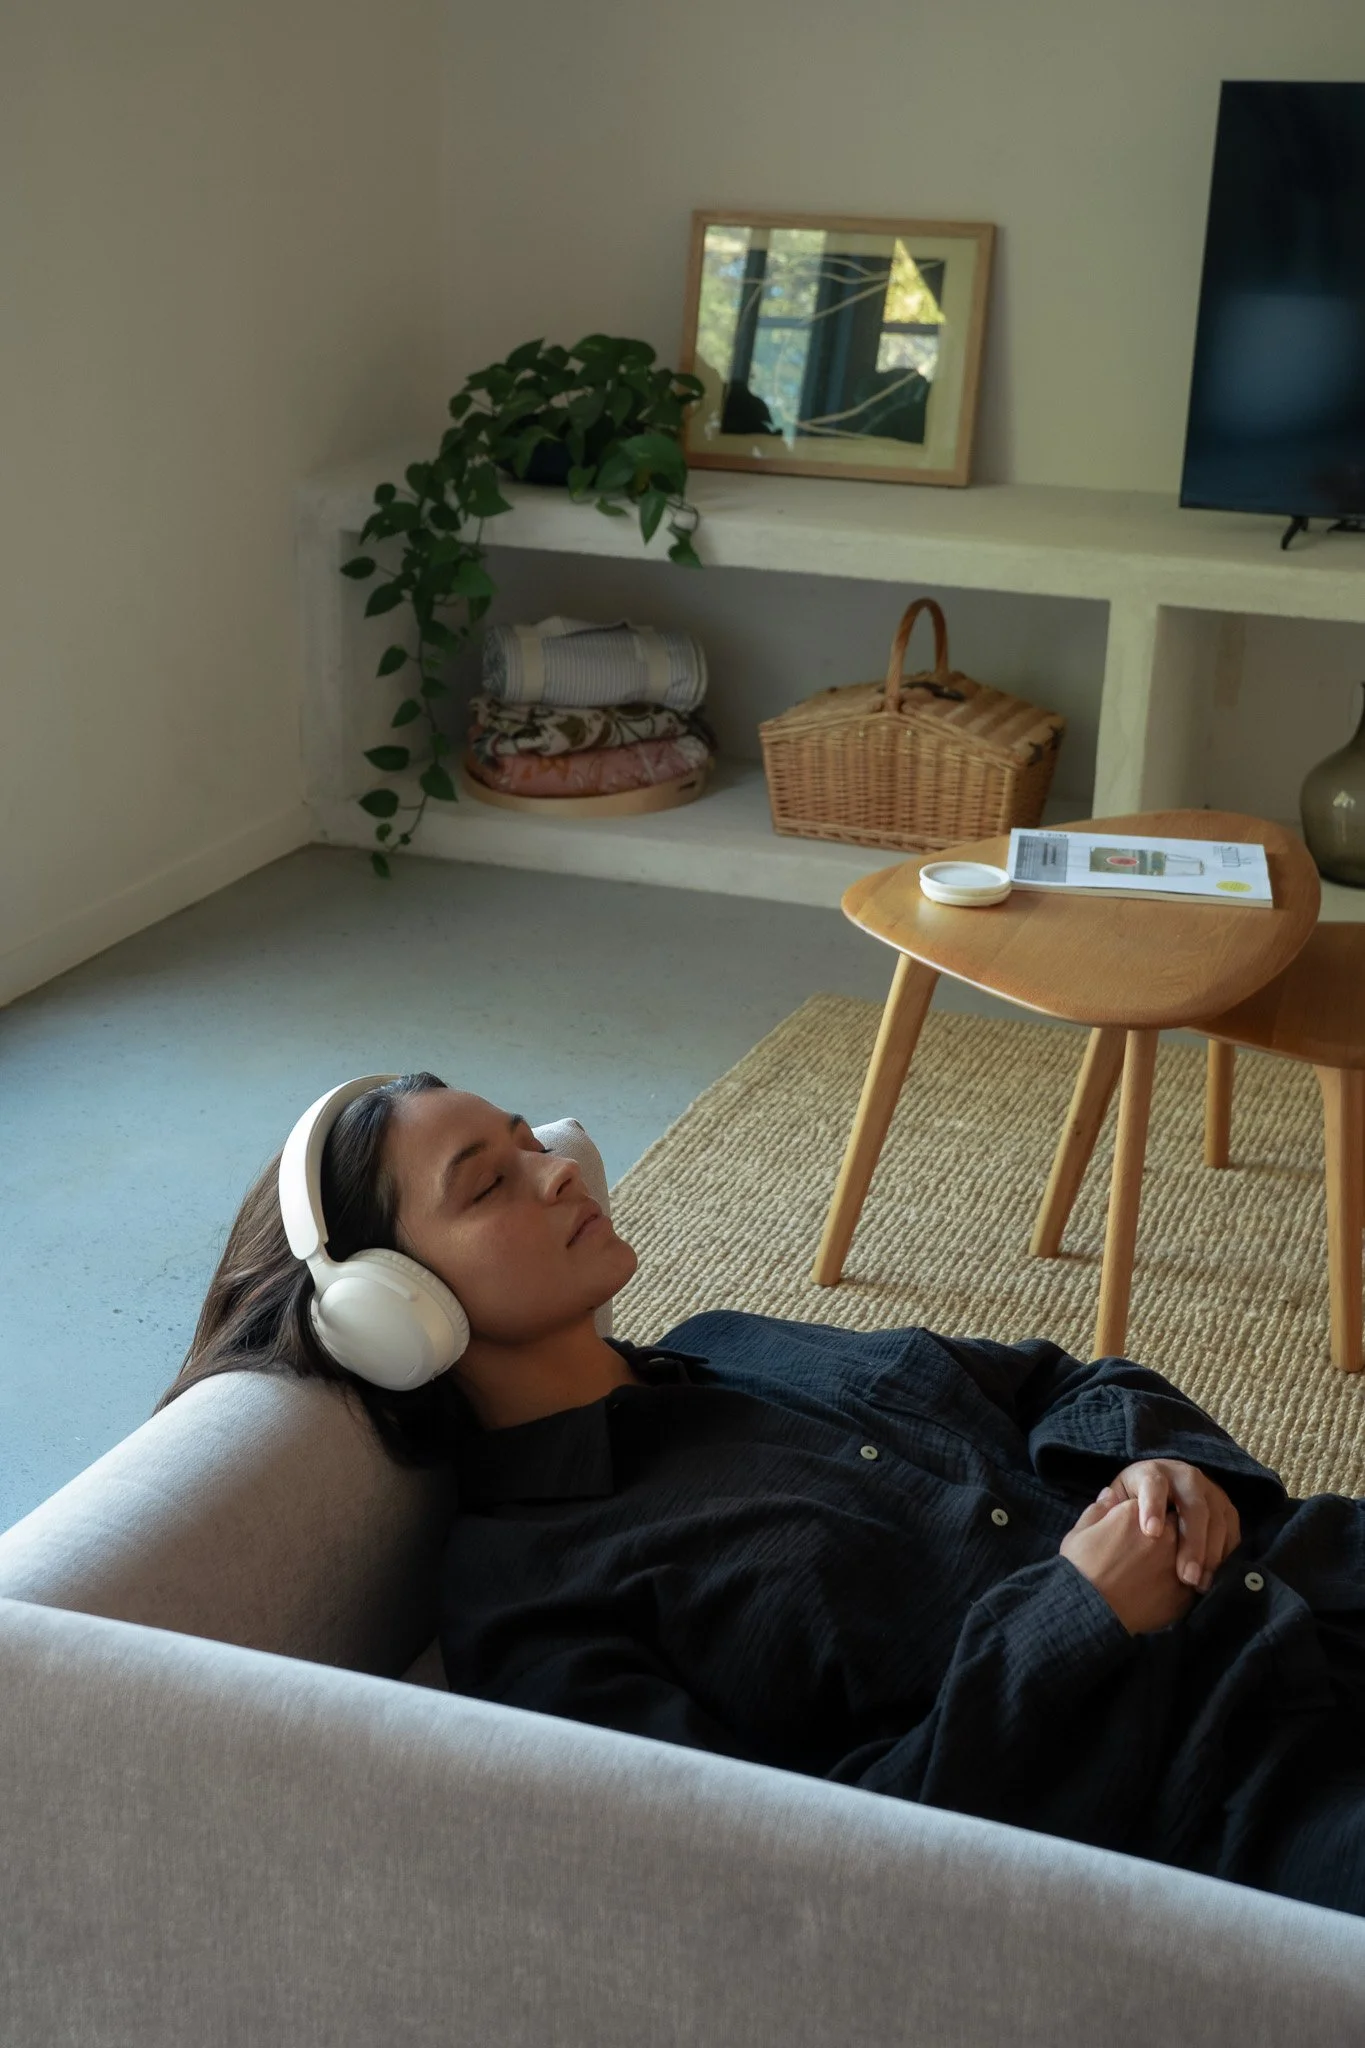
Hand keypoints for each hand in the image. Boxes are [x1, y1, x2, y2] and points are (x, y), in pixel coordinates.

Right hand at [1059, 1496, 1195, 1634]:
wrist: (1089, 1611)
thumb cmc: (1079, 1569)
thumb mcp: (1078, 1532)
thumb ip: (1098, 1510)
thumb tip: (1109, 1495)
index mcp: (1136, 1512)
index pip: (1155, 1499)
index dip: (1151, 1510)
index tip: (1144, 1522)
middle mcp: (1163, 1532)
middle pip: (1179, 1522)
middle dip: (1172, 1529)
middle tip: (1155, 1547)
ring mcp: (1177, 1562)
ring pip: (1192, 1552)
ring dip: (1184, 1556)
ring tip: (1164, 1570)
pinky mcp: (1184, 1591)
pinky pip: (1193, 1581)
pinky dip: (1185, 1583)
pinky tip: (1168, 1590)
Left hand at [1096, 1459, 1240, 1592]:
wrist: (1162, 1491)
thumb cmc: (1133, 1503)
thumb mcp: (1118, 1500)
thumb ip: (1107, 1508)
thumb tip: (1104, 1503)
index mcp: (1154, 1472)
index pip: (1154, 1485)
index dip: (1153, 1507)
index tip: (1150, 1533)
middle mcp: (1186, 1477)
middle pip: (1193, 1506)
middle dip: (1191, 1541)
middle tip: (1185, 1576)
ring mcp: (1210, 1491)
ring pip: (1216, 1520)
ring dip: (1210, 1554)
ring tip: (1198, 1584)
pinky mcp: (1226, 1508)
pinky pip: (1232, 1530)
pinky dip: (1225, 1554)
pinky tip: (1214, 1577)